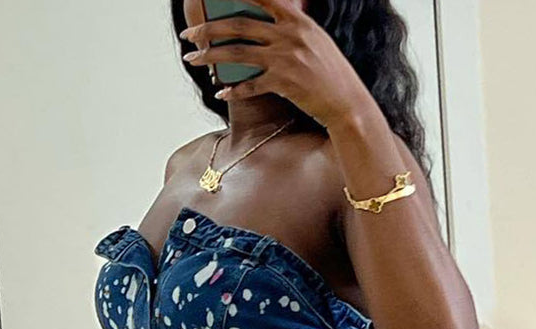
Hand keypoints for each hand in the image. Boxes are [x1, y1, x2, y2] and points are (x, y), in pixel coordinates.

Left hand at [180, 0, 371, 127]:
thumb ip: (291, 26)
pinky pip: (249, 85)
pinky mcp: (283, 83)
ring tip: (193, 59)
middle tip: (189, 34)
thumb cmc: (330, 73)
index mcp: (296, 19)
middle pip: (238, 25)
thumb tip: (268, 20)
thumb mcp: (315, 39)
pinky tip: (219, 91)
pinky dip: (232, 89)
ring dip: (210, 56)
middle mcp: (288, 35)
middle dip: (208, 28)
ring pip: (237, 53)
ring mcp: (285, 58)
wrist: (346, 102)